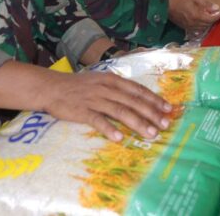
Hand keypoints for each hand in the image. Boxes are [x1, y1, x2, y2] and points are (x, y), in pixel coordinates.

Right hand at [38, 69, 171, 141]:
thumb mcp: (101, 81)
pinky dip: (109, 129)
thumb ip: (118, 89)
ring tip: (150, 134)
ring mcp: (94, 99)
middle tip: (164, 124)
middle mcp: (106, 88)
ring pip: (120, 111)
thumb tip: (139, 99)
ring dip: (137, 123)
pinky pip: (98, 120)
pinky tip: (119, 138)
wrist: (51, 87)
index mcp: (112, 80)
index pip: (138, 90)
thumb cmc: (79, 86)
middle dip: (151, 113)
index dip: (154, 99)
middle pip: (133, 101)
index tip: (168, 109)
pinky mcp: (82, 111)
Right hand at [168, 0, 219, 30]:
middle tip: (216, 13)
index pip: (211, 19)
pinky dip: (201, 25)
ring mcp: (189, 26)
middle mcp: (194, 23)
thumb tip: (216, 8)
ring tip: (209, 16)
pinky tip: (201, 19)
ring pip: (203, 27)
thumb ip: (206, 3)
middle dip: (213, 19)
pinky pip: (196, 28)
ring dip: (208, 22)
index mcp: (197, 16)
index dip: (218, 16)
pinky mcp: (185, 27)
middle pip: (208, 24)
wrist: (165, 5)